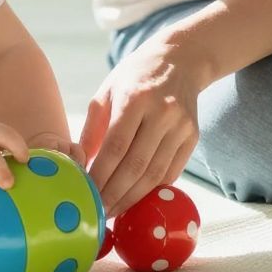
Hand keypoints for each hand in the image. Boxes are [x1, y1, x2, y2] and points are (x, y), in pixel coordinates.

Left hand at [83, 36, 210, 215]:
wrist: (180, 59)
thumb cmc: (135, 76)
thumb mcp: (107, 92)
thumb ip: (93, 128)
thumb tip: (79, 163)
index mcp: (135, 98)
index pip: (116, 147)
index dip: (100, 176)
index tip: (85, 194)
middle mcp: (162, 112)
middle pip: (136, 165)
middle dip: (114, 194)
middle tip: (98, 212)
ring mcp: (181, 126)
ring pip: (155, 174)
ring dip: (132, 197)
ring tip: (114, 210)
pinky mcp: (193, 136)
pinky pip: (171, 172)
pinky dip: (152, 189)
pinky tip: (136, 198)